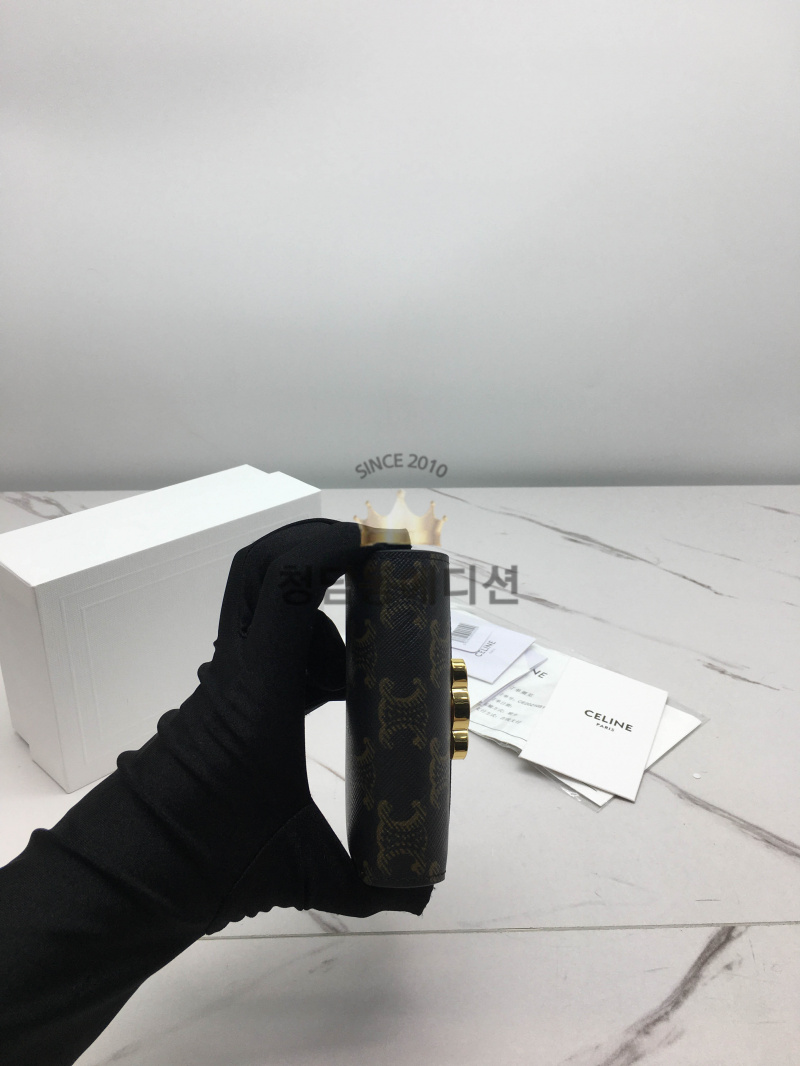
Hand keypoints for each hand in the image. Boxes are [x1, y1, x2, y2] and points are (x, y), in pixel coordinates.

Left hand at [53, 518, 432, 929]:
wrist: (133, 877)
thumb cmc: (213, 862)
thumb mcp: (305, 874)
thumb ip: (372, 886)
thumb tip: (422, 894)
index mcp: (261, 693)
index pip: (287, 588)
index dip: (335, 550)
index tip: (383, 548)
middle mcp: (238, 670)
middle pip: (262, 567)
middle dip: (319, 546)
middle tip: (374, 557)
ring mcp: (224, 679)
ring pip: (268, 607)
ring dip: (319, 610)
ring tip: (364, 657)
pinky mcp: (221, 696)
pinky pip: (267, 643)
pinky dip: (305, 647)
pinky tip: (336, 692)